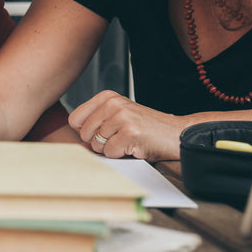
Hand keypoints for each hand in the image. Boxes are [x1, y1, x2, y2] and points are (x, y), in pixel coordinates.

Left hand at [68, 90, 183, 161]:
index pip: (75, 119)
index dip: (85, 131)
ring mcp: (122, 117)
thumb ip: (95, 125)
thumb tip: (76, 143)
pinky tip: (134, 146)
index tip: (101, 131)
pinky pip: (110, 152)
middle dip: (99, 142)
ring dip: (111, 149)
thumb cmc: (146, 127)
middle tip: (119, 137)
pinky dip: (121, 155)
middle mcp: (113, 104)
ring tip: (127, 141)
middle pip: (84, 134)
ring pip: (97, 145)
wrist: (176, 133)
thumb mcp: (118, 117)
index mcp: (107, 97)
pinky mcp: (130, 133)